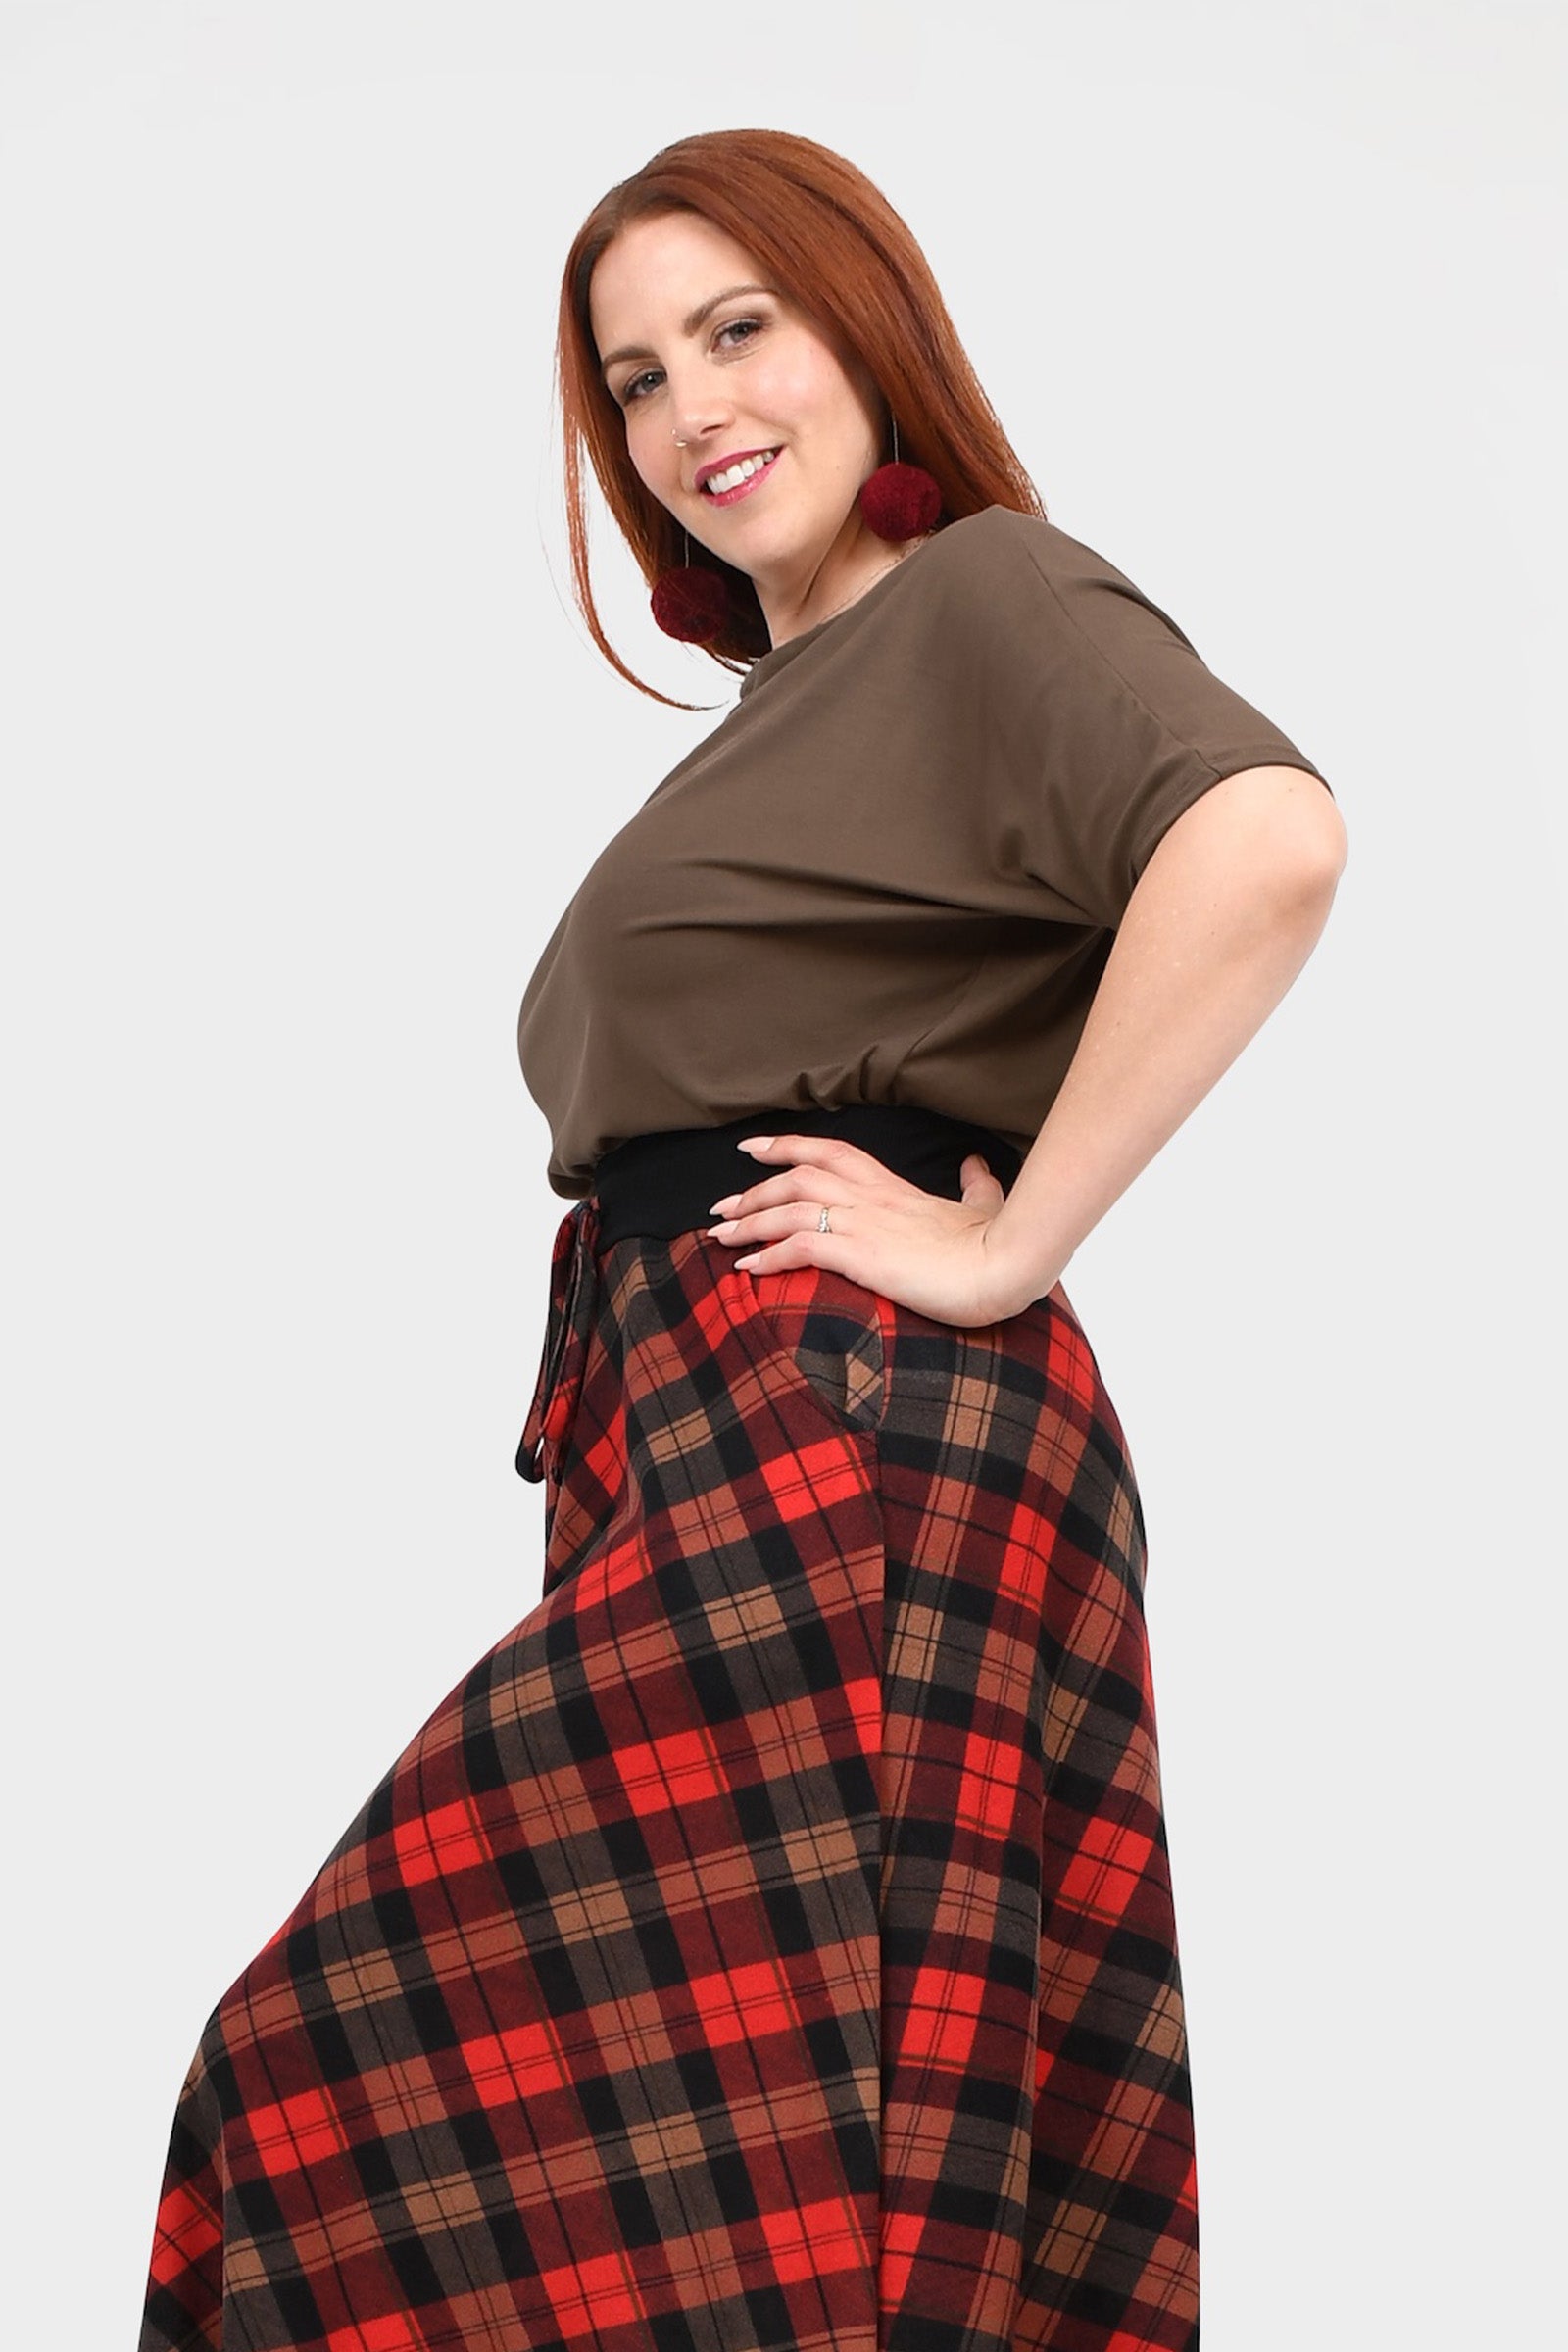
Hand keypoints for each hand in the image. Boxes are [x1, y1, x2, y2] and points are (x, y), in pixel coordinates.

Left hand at [703, 1131, 1048, 1328]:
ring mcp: (866, 1224)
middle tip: (721, 1207)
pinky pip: (801, 1247)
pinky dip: (768, 1256)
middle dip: (752, 1189)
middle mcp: (872, 1198)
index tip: (751, 1149)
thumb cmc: (1000, 1244)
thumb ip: (976, 1186)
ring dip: (749, 1222)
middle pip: (797, 1176)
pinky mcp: (864, 1255)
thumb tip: (976, 1165)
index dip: (786, 1146)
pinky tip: (748, 1270)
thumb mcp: (986, 1206)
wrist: (1009, 1266)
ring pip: (790, 1208)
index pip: (829, 1151)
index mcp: (894, 1187)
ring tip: (720, 1239)